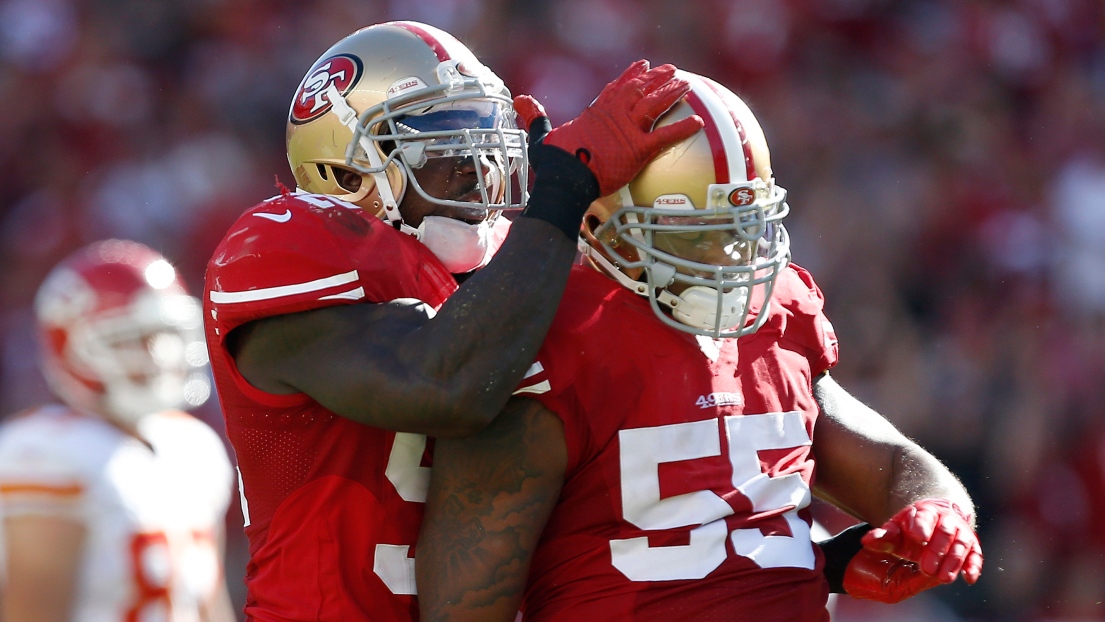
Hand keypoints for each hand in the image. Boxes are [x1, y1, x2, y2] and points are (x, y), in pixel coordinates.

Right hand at [513, 60, 703, 196]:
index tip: (642, 66)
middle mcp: (614, 115)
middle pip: (639, 90)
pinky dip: (683, 128)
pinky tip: (699, 122)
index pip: (616, 88)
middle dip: (656, 77)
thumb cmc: (553, 163)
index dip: (630, 76)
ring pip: (655, 105)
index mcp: (595, 112)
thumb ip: (536, 117)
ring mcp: (627, 130)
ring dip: (671, 93)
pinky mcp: (639, 149)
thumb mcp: (542, 136)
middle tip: (671, 70)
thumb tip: (520, 100)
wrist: (565, 180)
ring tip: (686, 83)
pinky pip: (666, 136)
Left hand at [844, 499, 982, 603]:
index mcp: (925, 512)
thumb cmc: (912, 528)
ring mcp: (961, 532)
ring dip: (954, 561)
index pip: (924, 517)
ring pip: (961, 544)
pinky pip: (976, 554)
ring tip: (943, 578)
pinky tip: (969, 578)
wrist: (937, 520)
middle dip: (936, 550)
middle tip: (926, 567)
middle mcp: (946, 520)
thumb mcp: (896, 530)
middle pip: (944, 532)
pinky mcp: (972, 545)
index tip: (918, 537)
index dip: (921, 526)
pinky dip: (974, 565)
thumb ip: (883, 536)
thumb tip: (866, 540)